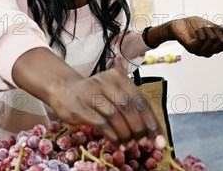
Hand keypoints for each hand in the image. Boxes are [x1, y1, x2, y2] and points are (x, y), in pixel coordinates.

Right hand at [48, 68, 163, 147]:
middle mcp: (104, 81)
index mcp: (117, 76)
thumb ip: (132, 106)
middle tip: (144, 143)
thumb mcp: (113, 91)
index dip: (152, 121)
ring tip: (131, 145)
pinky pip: (101, 123)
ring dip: (126, 134)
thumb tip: (154, 132)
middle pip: (128, 106)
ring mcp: (90, 93)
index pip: (140, 99)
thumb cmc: (94, 94)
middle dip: (140, 128)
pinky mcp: (79, 107)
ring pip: (115, 115)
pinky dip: (113, 136)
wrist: (63, 89)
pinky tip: (118, 145)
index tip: (160, 139)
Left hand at [167, 16, 222, 56]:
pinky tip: (196, 30)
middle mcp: (209, 53)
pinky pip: (203, 38)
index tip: (219, 27)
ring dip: (207, 28)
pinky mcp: (192, 48)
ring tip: (200, 28)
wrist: (178, 24)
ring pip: (213, 38)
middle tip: (207, 27)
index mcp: (215, 48)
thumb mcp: (212, 27)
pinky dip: (201, 30)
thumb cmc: (194, 25)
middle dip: (217, 29)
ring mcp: (200, 52)